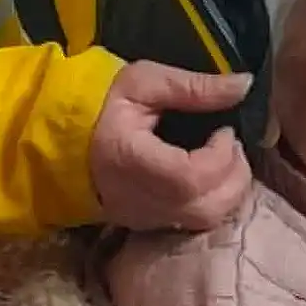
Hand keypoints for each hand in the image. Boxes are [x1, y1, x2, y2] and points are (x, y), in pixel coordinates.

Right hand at [89, 62, 253, 230]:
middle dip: (235, 174)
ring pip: (206, 220)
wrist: (61, 134)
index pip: (191, 177)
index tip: (224, 131)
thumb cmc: (101, 103)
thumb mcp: (145, 81)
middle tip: (230, 145)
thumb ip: (195, 86)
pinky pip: (194, 223)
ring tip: (224, 158)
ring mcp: (141, 217)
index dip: (221, 155)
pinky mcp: (147, 224)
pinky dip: (215, 200)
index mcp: (129, 160)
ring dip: (230, 189)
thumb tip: (244, 85)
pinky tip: (211, 174)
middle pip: (208, 207)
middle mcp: (136, 199)